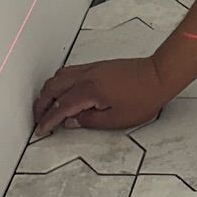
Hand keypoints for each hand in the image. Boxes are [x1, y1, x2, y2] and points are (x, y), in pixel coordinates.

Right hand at [32, 57, 166, 136]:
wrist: (158, 76)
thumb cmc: (143, 97)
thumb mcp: (117, 119)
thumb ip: (90, 121)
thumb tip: (70, 122)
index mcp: (88, 91)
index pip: (60, 107)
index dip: (48, 120)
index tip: (41, 130)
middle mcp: (85, 77)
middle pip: (52, 89)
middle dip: (41, 105)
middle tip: (38, 120)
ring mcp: (89, 69)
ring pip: (57, 78)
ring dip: (47, 92)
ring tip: (47, 107)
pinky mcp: (95, 66)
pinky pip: (68, 71)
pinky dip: (58, 82)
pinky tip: (61, 91)